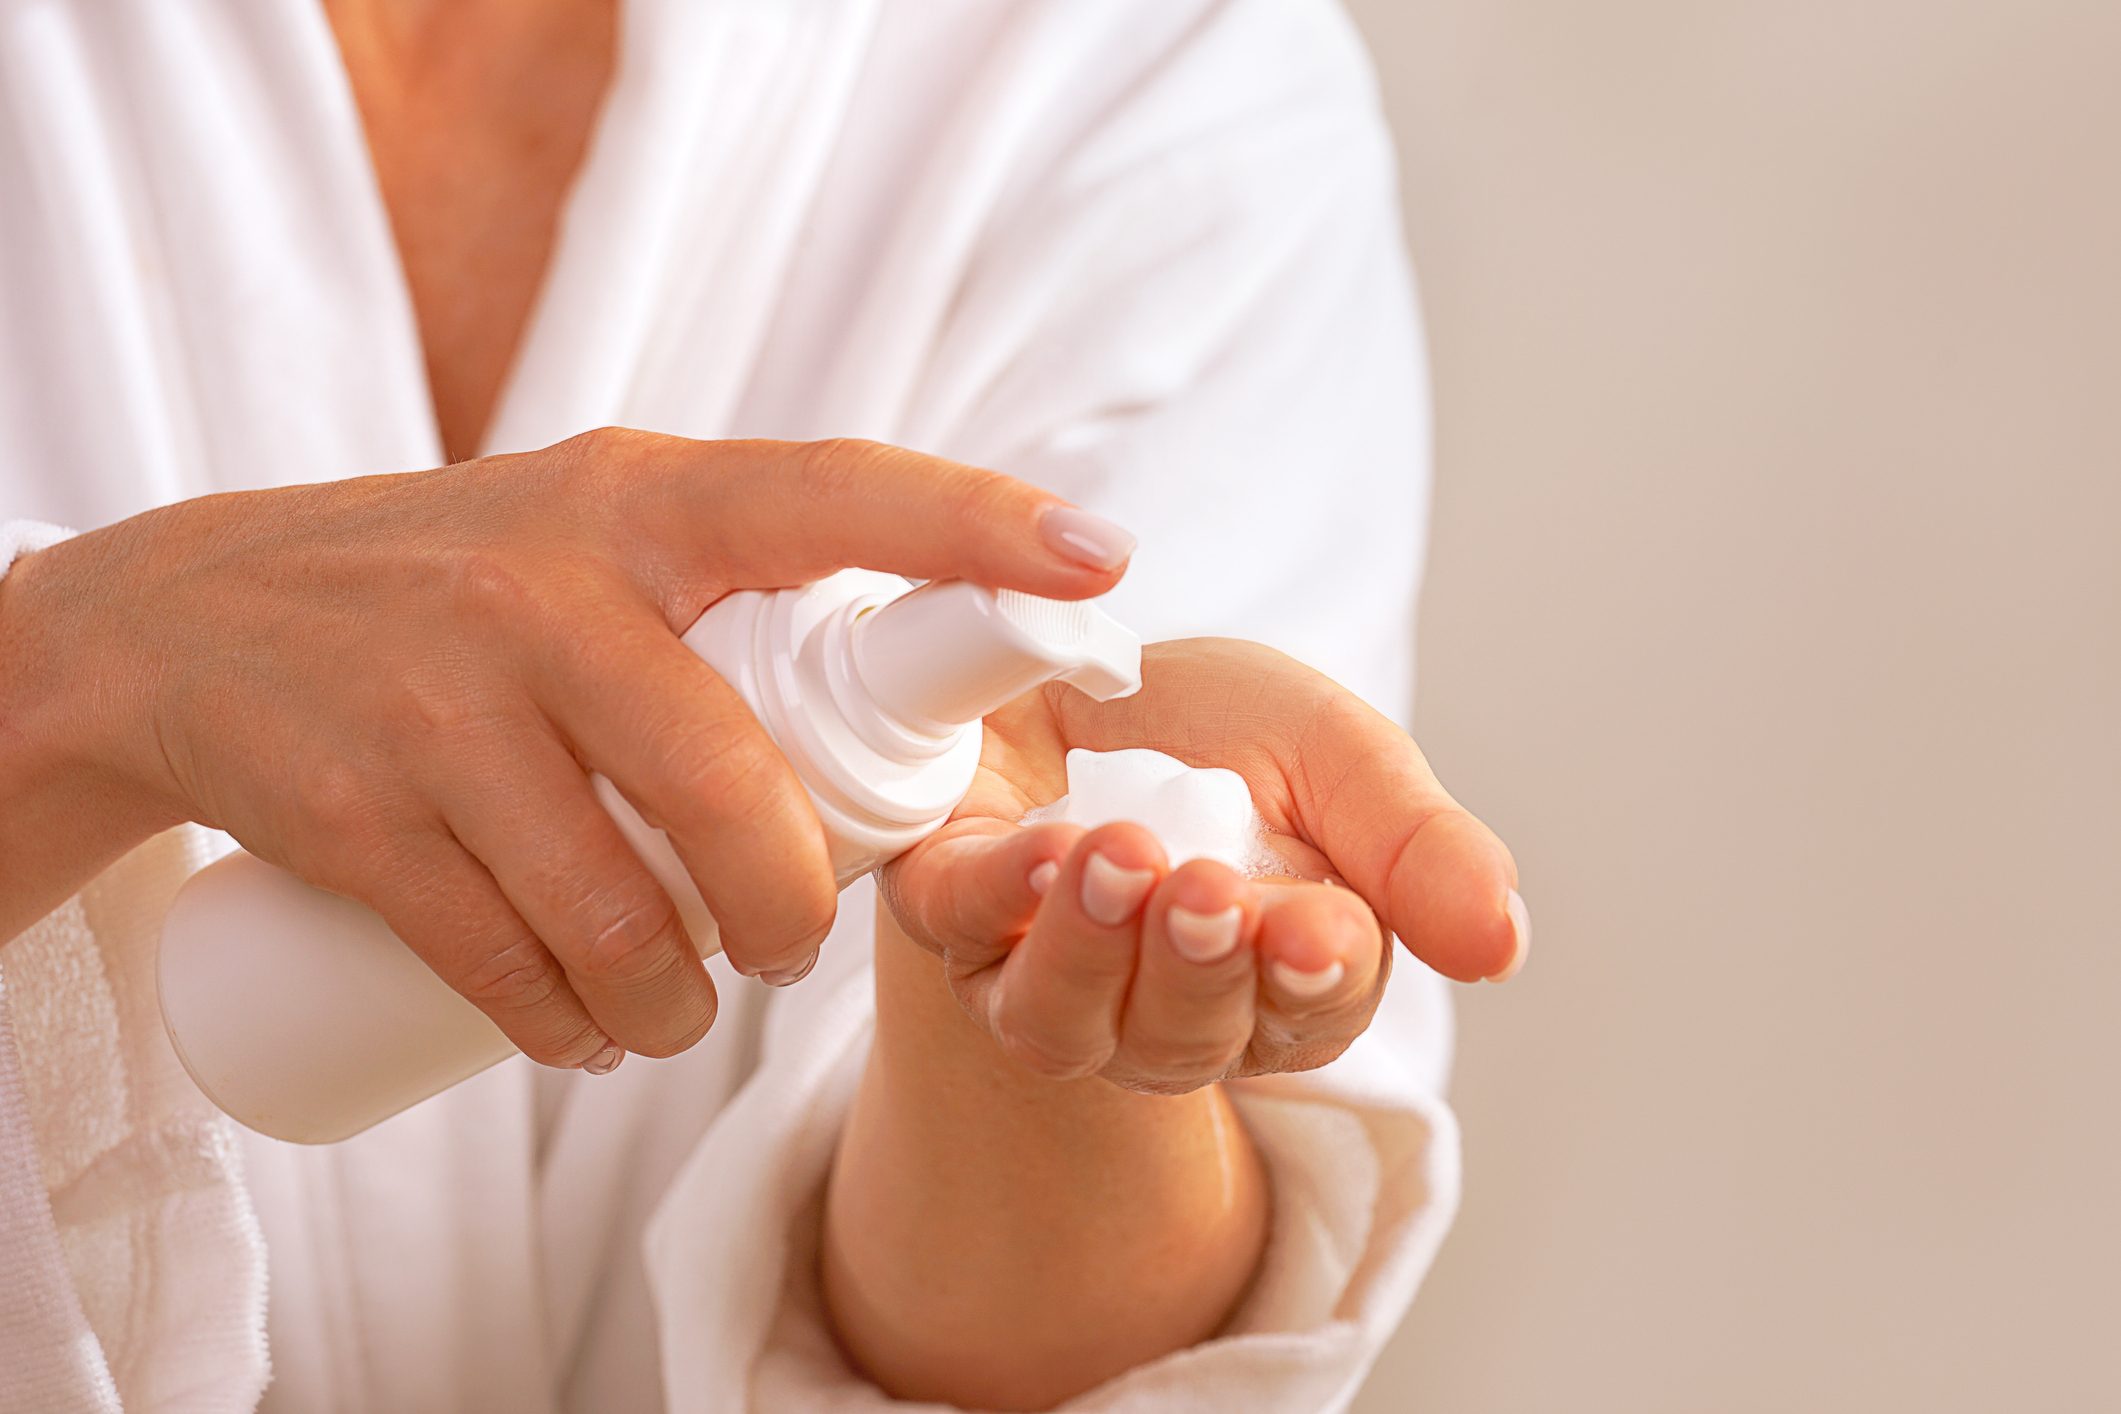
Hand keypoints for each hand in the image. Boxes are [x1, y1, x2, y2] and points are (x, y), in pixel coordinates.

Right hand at [5, 431, 1133, 1065]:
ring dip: (675, 1003)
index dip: (972, 525)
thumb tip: (939, 703)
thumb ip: (743, 583)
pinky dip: (567, 1028)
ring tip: (679, 1011)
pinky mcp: (354, 809)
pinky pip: (503, 962)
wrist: (194, 619)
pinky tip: (582, 1033)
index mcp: (639, 502)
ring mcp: (439, 699)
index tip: (1103, 564)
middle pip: (732, 788)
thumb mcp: (596, 530)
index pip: (827, 494)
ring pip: (617, 909)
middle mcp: (544, 585)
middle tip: (794, 946)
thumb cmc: (465, 586)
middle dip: (792, 905)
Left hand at [878, 638, 1524, 1092]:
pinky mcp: (952, 910)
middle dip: (1200, 968)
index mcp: (1275, 976)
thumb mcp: (1341, 757)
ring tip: (1119, 863)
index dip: (1312, 979)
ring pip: (1065, 1023)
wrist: (1082, 651)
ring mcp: (1044, 970)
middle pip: (1186, 1038)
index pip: (1308, 1013)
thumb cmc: (1217, 726)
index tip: (1318, 930)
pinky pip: (963, 935)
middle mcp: (1158, 1003)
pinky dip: (1001, 900)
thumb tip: (1503, 947)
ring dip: (1095, 952)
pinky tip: (1040, 853)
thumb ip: (1418, 848)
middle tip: (1211, 893)